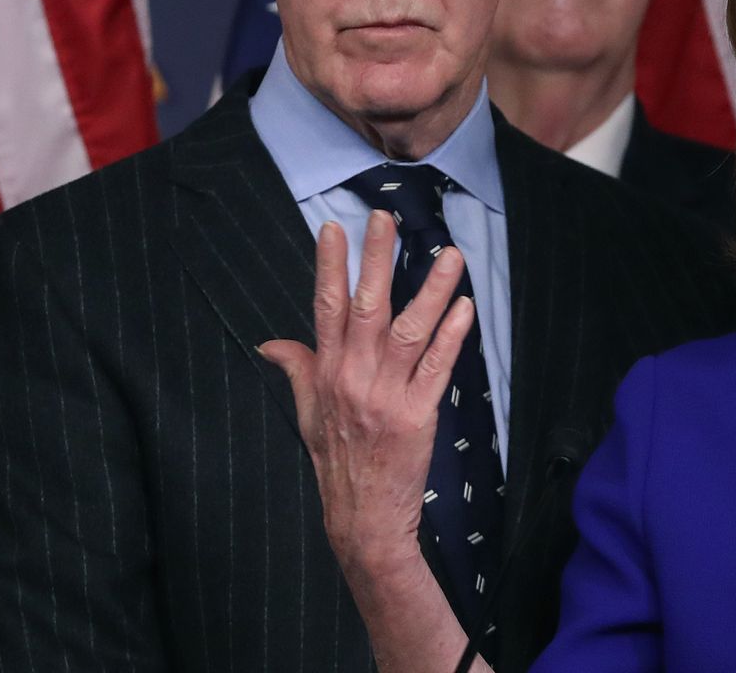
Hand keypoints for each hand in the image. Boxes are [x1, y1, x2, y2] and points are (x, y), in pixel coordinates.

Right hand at [261, 211, 475, 587]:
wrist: (362, 518)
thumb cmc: (337, 462)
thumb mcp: (307, 415)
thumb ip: (297, 370)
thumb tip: (270, 343)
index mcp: (327, 372)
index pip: (325, 307)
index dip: (330, 265)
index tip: (335, 227)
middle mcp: (353, 377)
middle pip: (365, 307)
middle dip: (376, 260)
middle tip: (386, 217)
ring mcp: (385, 396)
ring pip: (409, 331)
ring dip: (431, 290)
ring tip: (449, 254)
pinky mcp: (417, 416)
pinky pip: (437, 368)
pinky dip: (451, 336)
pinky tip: (465, 307)